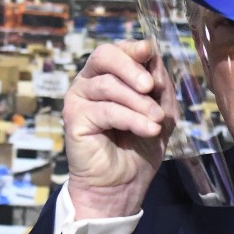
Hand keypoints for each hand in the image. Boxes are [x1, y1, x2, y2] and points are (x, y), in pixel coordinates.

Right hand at [63, 40, 176, 218]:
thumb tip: (155, 59)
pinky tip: (148, 129)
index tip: (149, 51)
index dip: (133, 48)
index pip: (117, 50)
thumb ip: (159, 86)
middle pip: (104, 56)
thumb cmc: (138, 148)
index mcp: (108, 76)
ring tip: (157, 120)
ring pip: (109, 85)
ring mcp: (79, 99)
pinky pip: (106, 110)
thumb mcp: (159, 112)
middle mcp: (89, 82)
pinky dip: (132, 118)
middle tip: (152, 86)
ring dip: (139, 102)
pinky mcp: (74, 118)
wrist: (122, 185)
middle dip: (132, 67)